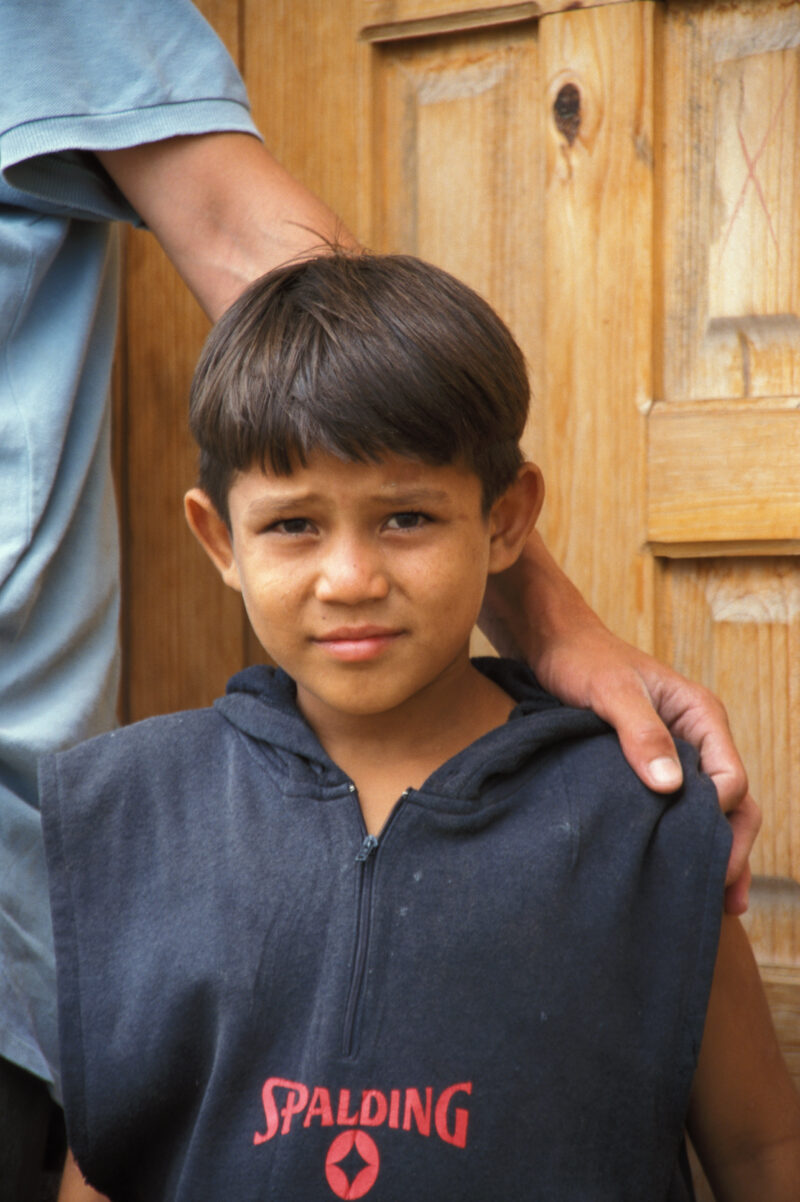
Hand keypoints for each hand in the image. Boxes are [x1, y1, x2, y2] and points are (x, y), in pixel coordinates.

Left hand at [480, 532, 759, 913]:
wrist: (553, 645)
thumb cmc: (583, 660)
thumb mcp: (609, 692)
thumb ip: (640, 732)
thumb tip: (672, 787)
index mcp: (700, 716)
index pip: (729, 779)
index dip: (719, 819)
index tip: (697, 853)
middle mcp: (696, 737)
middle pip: (732, 802)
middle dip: (733, 849)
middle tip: (726, 900)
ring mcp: (676, 752)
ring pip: (709, 810)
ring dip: (713, 851)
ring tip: (716, 903)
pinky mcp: (649, 764)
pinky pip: (678, 807)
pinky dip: (684, 839)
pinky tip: (676, 871)